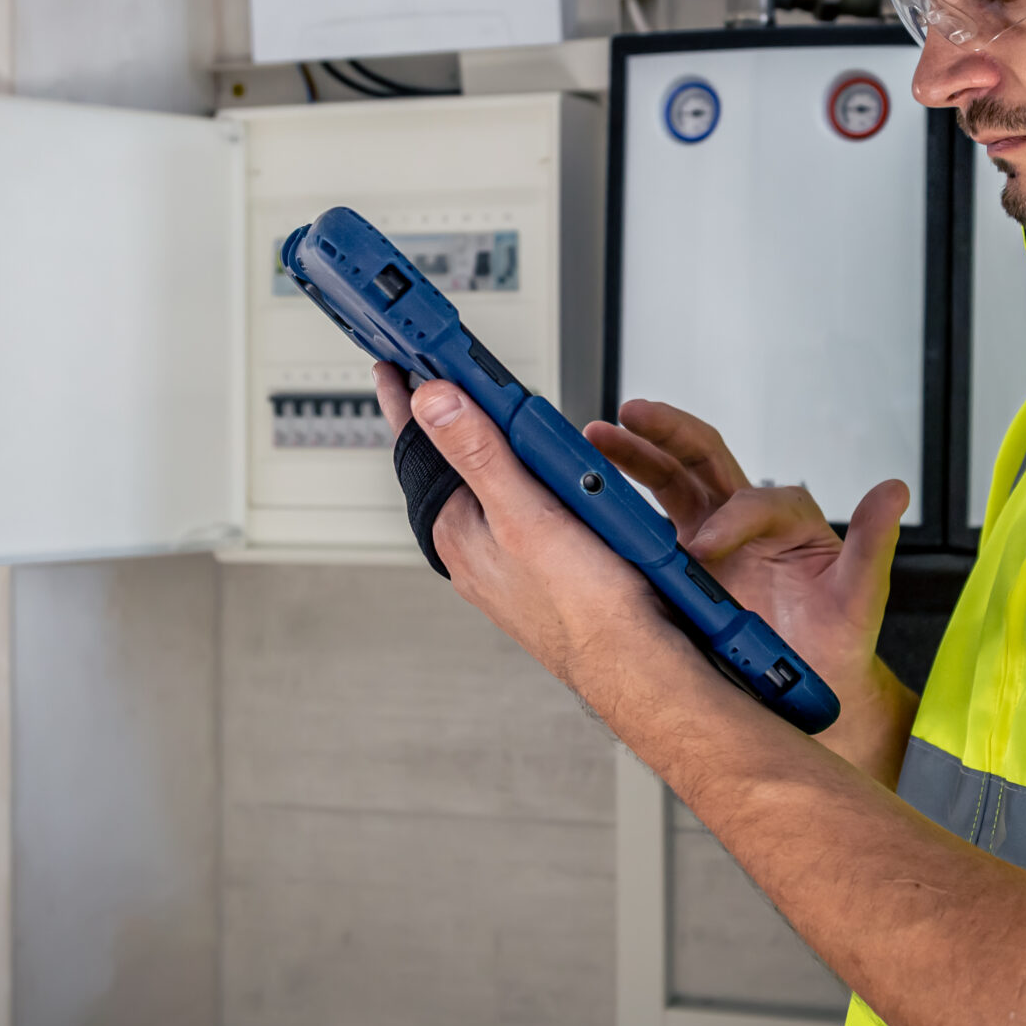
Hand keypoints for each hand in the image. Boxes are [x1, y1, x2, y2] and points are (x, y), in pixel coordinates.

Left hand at [370, 363, 677, 692]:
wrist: (631, 662)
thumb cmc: (583, 607)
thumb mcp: (525, 514)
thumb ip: (477, 452)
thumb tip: (431, 400)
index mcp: (458, 527)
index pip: (421, 446)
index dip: (408, 399)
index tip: (394, 363)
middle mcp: (473, 544)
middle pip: (456, 464)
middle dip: (454, 421)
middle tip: (446, 378)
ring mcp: (503, 559)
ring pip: (491, 487)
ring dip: (496, 452)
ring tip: (498, 421)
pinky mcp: (536, 568)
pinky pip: (522, 511)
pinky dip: (528, 483)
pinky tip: (549, 481)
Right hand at [585, 400, 917, 782]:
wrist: (809, 691)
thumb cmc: (837, 641)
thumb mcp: (861, 595)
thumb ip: (873, 542)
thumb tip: (894, 489)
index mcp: (788, 518)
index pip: (754, 499)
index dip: (731, 518)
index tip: (706, 550)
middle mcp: (746, 518)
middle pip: (703, 458)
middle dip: (666, 434)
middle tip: (632, 416)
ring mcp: (709, 536)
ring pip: (669, 480)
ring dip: (634, 454)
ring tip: (597, 435)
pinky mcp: (681, 563)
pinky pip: (648, 525)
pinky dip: (620, 505)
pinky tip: (589, 493)